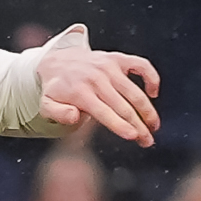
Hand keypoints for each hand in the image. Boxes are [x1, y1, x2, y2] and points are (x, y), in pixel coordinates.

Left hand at [33, 27, 160, 145]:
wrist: (56, 60)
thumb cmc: (55, 90)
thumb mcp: (46, 105)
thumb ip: (57, 113)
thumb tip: (74, 117)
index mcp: (80, 92)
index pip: (104, 112)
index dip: (120, 126)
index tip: (134, 137)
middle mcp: (97, 78)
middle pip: (123, 107)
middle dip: (139, 126)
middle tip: (148, 141)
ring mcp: (109, 67)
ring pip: (135, 92)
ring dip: (148, 110)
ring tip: (154, 126)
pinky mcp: (117, 59)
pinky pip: (141, 65)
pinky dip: (151, 78)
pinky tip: (153, 93)